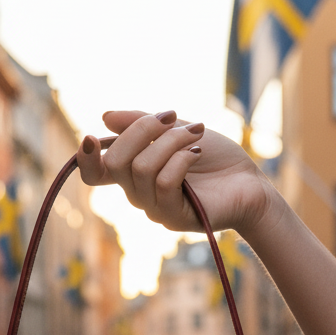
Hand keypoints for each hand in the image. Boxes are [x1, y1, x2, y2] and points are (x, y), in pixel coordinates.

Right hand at [76, 110, 279, 236]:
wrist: (250, 184)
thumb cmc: (216, 159)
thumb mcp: (177, 130)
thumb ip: (142, 124)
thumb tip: (105, 117)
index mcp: (134, 173)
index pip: (95, 174)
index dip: (85, 159)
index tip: (90, 137)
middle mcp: (138, 194)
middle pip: (115, 162)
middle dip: (142, 130)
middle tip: (172, 117)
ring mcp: (155, 208)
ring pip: (142, 168)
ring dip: (170, 141)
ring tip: (196, 134)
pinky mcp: (174, 217)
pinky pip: (164, 183)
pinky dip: (181, 160)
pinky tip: (197, 153)